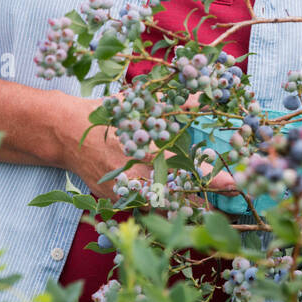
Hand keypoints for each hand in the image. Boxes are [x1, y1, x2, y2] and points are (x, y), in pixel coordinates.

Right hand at [50, 90, 236, 203]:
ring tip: (213, 203)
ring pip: (165, 205)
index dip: (211, 176)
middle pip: (179, 193)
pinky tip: (184, 203)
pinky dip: (166, 205)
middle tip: (232, 194)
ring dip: (189, 203)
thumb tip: (206, 95)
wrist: (66, 133)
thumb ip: (175, 103)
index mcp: (144, 149)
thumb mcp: (141, 103)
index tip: (234, 182)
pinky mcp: (117, 199)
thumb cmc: (109, 114)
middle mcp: (136, 173)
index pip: (186, 167)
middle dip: (207, 195)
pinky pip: (147, 206)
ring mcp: (125, 190)